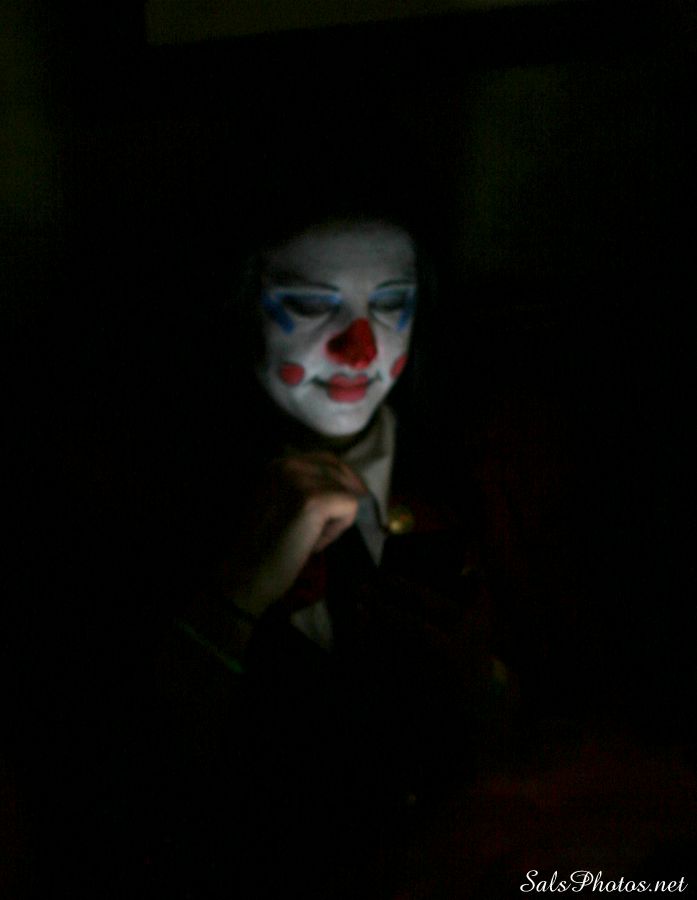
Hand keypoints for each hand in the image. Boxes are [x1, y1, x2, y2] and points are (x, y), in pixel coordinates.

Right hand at [224, 452, 366, 618]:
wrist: (247, 574)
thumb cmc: (265, 546)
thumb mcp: (281, 501)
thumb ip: (304, 486)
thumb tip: (345, 484)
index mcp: (278, 463)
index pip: (327, 460)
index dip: (341, 482)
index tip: (339, 506)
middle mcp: (288, 464)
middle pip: (341, 472)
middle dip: (341, 500)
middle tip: (321, 530)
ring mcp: (300, 480)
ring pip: (347, 491)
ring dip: (336, 518)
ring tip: (309, 537)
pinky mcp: (314, 499)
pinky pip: (350, 506)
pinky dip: (336, 530)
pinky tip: (312, 543)